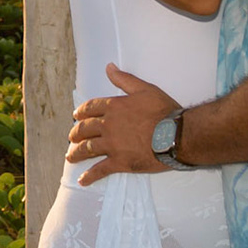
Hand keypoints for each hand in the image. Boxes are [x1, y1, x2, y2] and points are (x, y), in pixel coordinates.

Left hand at [65, 64, 180, 184]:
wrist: (177, 135)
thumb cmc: (164, 111)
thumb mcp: (144, 89)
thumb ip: (124, 79)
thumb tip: (109, 67)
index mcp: (113, 107)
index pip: (90, 108)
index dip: (81, 112)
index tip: (76, 116)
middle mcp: (108, 125)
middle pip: (85, 129)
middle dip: (76, 134)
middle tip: (72, 137)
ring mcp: (112, 145)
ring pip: (87, 149)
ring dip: (76, 153)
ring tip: (70, 157)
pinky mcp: (120, 162)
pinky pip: (100, 170)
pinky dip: (90, 176)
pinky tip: (83, 180)